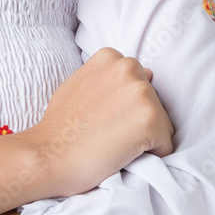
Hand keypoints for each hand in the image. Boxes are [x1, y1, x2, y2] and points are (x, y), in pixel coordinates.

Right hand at [27, 47, 173, 199]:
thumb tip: (149, 74)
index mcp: (110, 56)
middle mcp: (128, 67)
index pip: (139, 84)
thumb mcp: (80, 84)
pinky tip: (122, 154)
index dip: (124, 108)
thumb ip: (108, 77)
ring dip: (145, 139)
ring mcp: (140, 92)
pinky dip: (152, 157)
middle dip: (138, 120)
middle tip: (107, 133)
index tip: (104, 118)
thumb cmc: (60, 125)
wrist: (48, 154)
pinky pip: (166, 146)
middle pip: (154, 102)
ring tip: (113, 143)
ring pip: (163, 124)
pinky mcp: (150, 120)